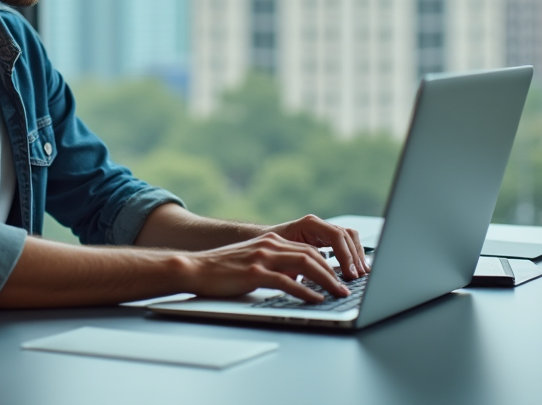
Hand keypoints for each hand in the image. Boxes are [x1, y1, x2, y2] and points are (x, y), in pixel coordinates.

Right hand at [180, 232, 351, 302]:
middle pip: (312, 255)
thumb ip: (272, 264)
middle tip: (346, 287)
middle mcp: (269, 244)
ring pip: (305, 265)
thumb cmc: (221, 269)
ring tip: (338, 294)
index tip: (340, 277)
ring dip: (326, 281)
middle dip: (334, 272)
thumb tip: (295, 278)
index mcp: (270, 240)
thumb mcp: (251, 260)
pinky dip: (306, 291)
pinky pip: (287, 282)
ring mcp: (262, 257)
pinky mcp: (255, 273)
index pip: (308, 249)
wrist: (194, 268)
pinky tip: (316, 300)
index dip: (328, 263)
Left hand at [267, 215, 369, 279]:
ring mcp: (323, 229)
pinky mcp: (325, 238)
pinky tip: (356, 268)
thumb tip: (315, 279)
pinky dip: (353, 254)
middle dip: (355, 257)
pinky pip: (345, 242)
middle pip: (346, 236)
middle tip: (359, 276)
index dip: (345, 256)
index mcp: (308, 224)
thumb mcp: (282, 256)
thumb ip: (299, 264)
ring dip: (357, 255)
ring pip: (349, 237)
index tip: (349, 274)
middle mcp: (318, 224)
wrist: (260, 241)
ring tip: (361, 274)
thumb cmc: (268, 249)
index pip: (336, 236)